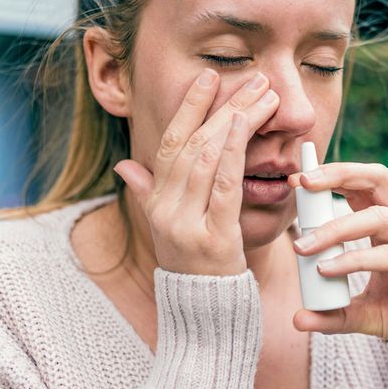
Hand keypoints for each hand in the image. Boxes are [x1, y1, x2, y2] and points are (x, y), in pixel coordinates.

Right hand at [112, 70, 278, 275]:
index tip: (208, 76)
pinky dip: (232, 153)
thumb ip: (147, 193)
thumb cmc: (193, 264)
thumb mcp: (166, 227)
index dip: (188, 107)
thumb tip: (125, 166)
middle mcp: (166, 209)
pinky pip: (223, 187)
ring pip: (207, 158)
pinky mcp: (213, 238)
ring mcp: (186, 223)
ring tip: (262, 95)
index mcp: (157, 201)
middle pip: (193, 144)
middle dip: (224, 106)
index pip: (169, 143)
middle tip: (254, 79)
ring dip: (237, 120)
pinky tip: (245, 128)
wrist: (204, 312)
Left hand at [288, 163, 387, 339]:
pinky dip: (359, 260)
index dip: (333, 176)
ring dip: (338, 228)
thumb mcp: (365, 313)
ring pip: (381, 217)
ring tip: (304, 247)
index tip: (296, 180)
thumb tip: (298, 319)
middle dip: (340, 174)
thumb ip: (334, 314)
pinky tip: (330, 268)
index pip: (363, 185)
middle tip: (304, 183)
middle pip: (378, 179)